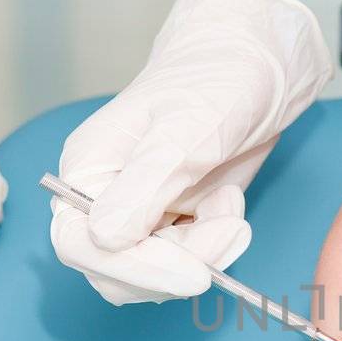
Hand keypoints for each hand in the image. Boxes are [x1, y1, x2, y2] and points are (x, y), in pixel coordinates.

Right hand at [52, 0, 330, 304]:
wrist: (258, 66)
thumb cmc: (215, 79)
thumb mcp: (185, 130)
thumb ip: (144, 186)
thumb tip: (103, 238)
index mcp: (86, 170)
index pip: (83, 244)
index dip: (134, 269)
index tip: (193, 274)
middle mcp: (103, 198)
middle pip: (117, 272)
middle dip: (177, 264)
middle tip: (228, 231)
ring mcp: (141, 213)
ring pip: (158, 274)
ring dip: (205, 253)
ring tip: (232, 208)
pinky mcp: (175, 222)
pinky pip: (188, 261)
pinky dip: (216, 243)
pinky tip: (230, 203)